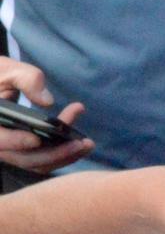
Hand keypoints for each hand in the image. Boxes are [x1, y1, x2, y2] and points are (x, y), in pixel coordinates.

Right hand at [0, 57, 93, 173]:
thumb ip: (25, 79)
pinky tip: (81, 143)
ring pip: (38, 163)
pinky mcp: (25, 153)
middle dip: (55, 153)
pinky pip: (44, 161)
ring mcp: (12, 151)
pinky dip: (63, 154)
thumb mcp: (8, 70)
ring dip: (65, 156)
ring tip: (88, 144)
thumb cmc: (1, 76)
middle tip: (81, 143)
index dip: (16, 141)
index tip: (36, 138)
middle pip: (24, 158)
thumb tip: (47, 101)